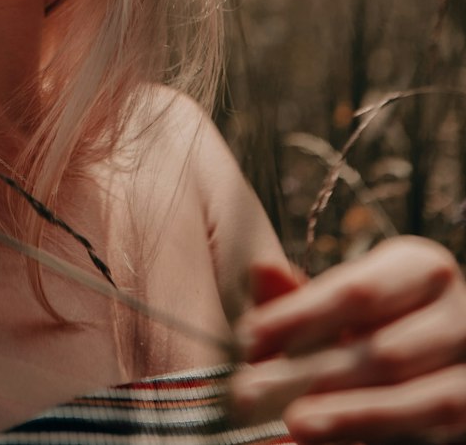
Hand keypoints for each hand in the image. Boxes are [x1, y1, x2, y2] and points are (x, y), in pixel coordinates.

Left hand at [231, 237, 465, 442]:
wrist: (441, 348)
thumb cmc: (383, 317)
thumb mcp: (346, 298)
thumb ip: (300, 294)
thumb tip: (260, 270)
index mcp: (421, 266)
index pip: (356, 292)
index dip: (300, 316)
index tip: (248, 337)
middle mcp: (456, 310)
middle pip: (381, 349)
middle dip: (311, 373)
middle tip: (251, 391)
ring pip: (412, 396)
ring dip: (348, 413)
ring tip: (293, 422)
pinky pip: (427, 425)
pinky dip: (372, 431)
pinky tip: (330, 438)